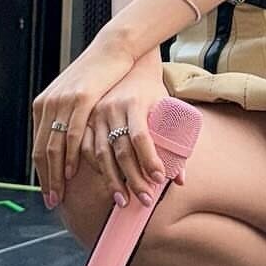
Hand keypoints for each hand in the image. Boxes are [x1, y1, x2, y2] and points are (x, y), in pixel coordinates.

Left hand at [30, 26, 137, 206]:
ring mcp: (63, 101)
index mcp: (44, 105)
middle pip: (42, 150)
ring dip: (56, 174)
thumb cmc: (100, 74)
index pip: (39, 146)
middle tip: (51, 201)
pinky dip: (70, 155)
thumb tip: (66, 140)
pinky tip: (73, 171)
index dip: (42, 171)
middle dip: (46, 179)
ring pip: (54, 146)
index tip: (48, 191)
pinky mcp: (80, 99)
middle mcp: (48, 104)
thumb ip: (67, 116)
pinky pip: (71, 133)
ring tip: (61, 194)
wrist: (114, 48)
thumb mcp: (75, 95)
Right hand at [83, 53, 174, 211]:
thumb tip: (180, 179)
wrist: (128, 64)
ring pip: (100, 154)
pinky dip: (93, 168)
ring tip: (122, 201)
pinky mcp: (85, 120)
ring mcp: (95, 114)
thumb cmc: (151, 90)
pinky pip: (85, 149)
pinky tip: (103, 181)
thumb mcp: (166, 107)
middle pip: (121, 150)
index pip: (141, 136)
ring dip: (111, 180)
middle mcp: (112, 108)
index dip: (149, 159)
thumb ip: (175, 141)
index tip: (158, 180)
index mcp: (134, 103)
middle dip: (132, 179)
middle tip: (144, 200)